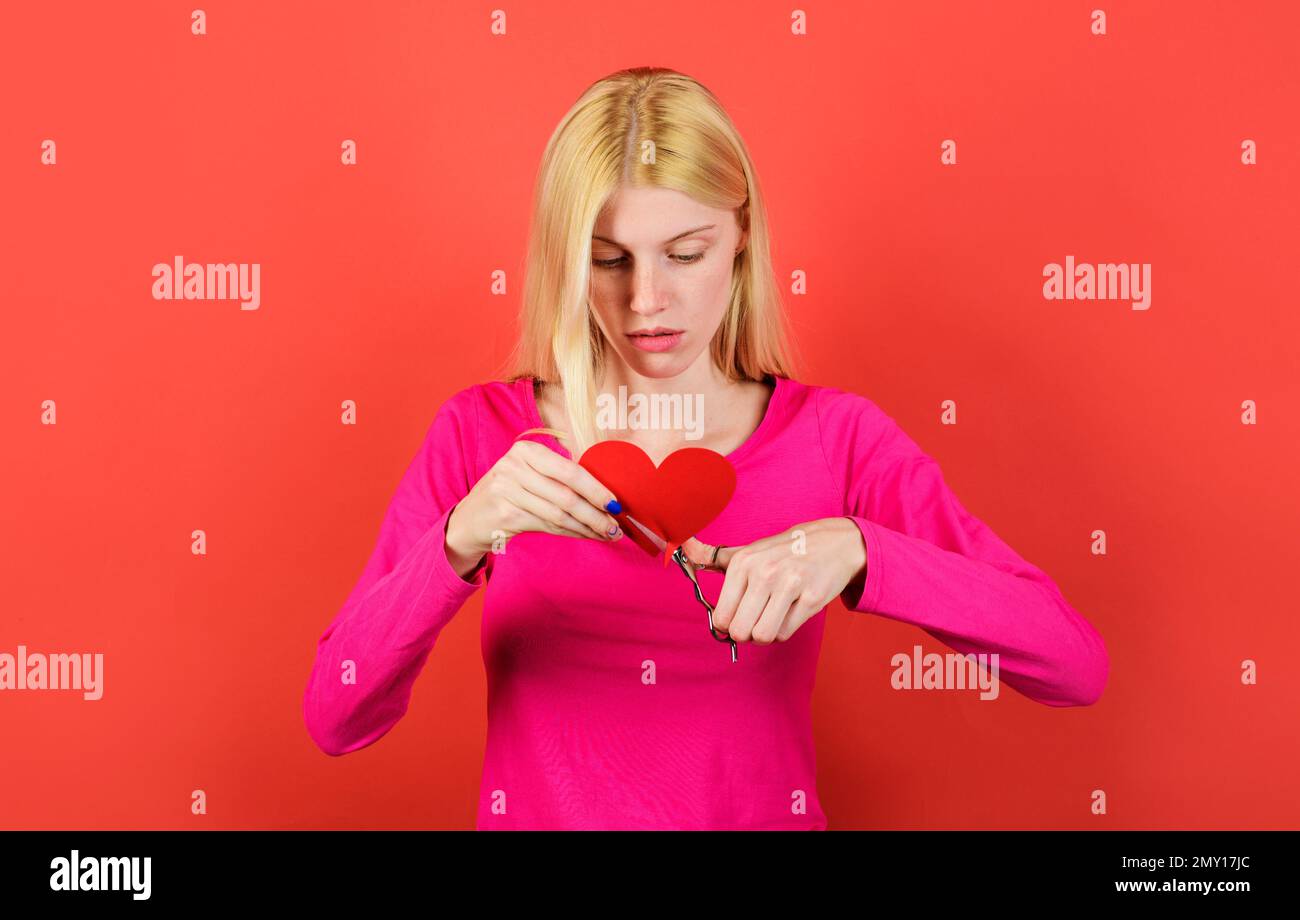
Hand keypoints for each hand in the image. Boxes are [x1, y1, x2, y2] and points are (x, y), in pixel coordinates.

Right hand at [445, 439, 623, 575]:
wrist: (470, 519)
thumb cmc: (510, 495)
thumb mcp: (530, 475)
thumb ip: (560, 477)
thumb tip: (605, 493)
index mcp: (527, 450)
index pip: (570, 470)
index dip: (596, 488)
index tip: (617, 503)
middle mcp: (515, 466)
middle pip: (567, 494)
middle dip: (596, 512)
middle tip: (617, 525)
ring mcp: (507, 490)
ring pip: (560, 513)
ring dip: (588, 526)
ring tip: (607, 534)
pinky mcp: (505, 514)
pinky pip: (548, 525)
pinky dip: (572, 532)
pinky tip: (586, 535)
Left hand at [680, 518, 866, 644]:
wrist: (834, 543)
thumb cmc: (785, 551)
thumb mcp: (748, 550)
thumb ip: (714, 557)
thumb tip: (682, 547)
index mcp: (743, 562)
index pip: (721, 616)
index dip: (727, 624)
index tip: (737, 616)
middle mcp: (764, 572)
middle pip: (739, 630)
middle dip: (745, 632)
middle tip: (755, 619)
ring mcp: (789, 585)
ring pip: (762, 636)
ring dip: (764, 634)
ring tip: (771, 617)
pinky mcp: (811, 598)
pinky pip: (784, 633)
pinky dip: (783, 630)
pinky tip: (789, 612)